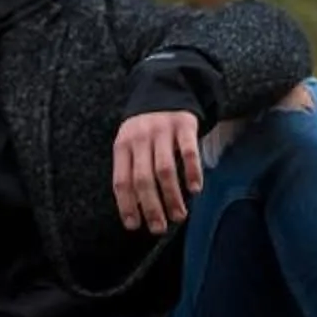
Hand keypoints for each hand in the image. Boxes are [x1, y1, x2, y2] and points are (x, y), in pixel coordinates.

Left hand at [113, 110, 203, 232]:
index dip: (126, 205)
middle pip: (143, 179)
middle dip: (151, 207)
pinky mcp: (183, 125)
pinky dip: (192, 172)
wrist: (163, 88)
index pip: (121, 180)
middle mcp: (140, 138)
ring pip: (165, 169)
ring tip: (179, 216)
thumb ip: (130, 170)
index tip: (134, 226)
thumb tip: (134, 209)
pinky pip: (188, 151)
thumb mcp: (130, 144)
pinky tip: (196, 189)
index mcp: (123, 146)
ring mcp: (162, 131)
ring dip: (172, 196)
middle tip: (159, 227)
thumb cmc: (144, 129)